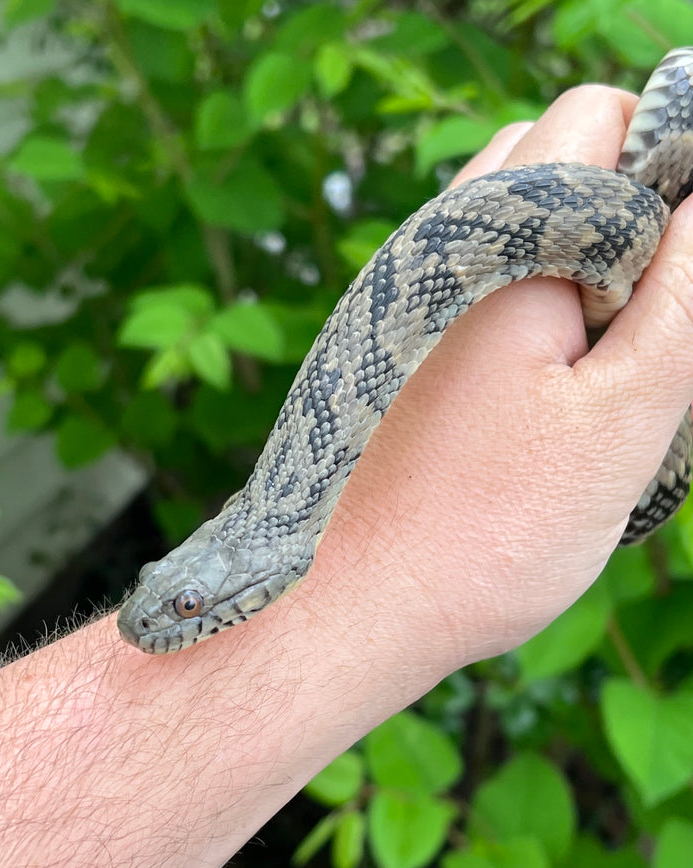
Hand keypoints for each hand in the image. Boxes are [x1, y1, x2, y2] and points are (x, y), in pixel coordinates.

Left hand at [259, 84, 692, 713]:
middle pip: (545, 157)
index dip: (663, 166)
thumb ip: (684, 298)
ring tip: (591, 368)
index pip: (596, 121)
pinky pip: (469, 284)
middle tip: (641, 321)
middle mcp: (430, 248)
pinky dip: (519, 307)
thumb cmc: (485, 532)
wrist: (347, 608)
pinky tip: (535, 391)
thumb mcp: (622, 417)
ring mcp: (400, 295)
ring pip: (505, 227)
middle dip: (615, 211)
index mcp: (498, 245)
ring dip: (568, 267)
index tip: (682, 266)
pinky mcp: (390, 346)